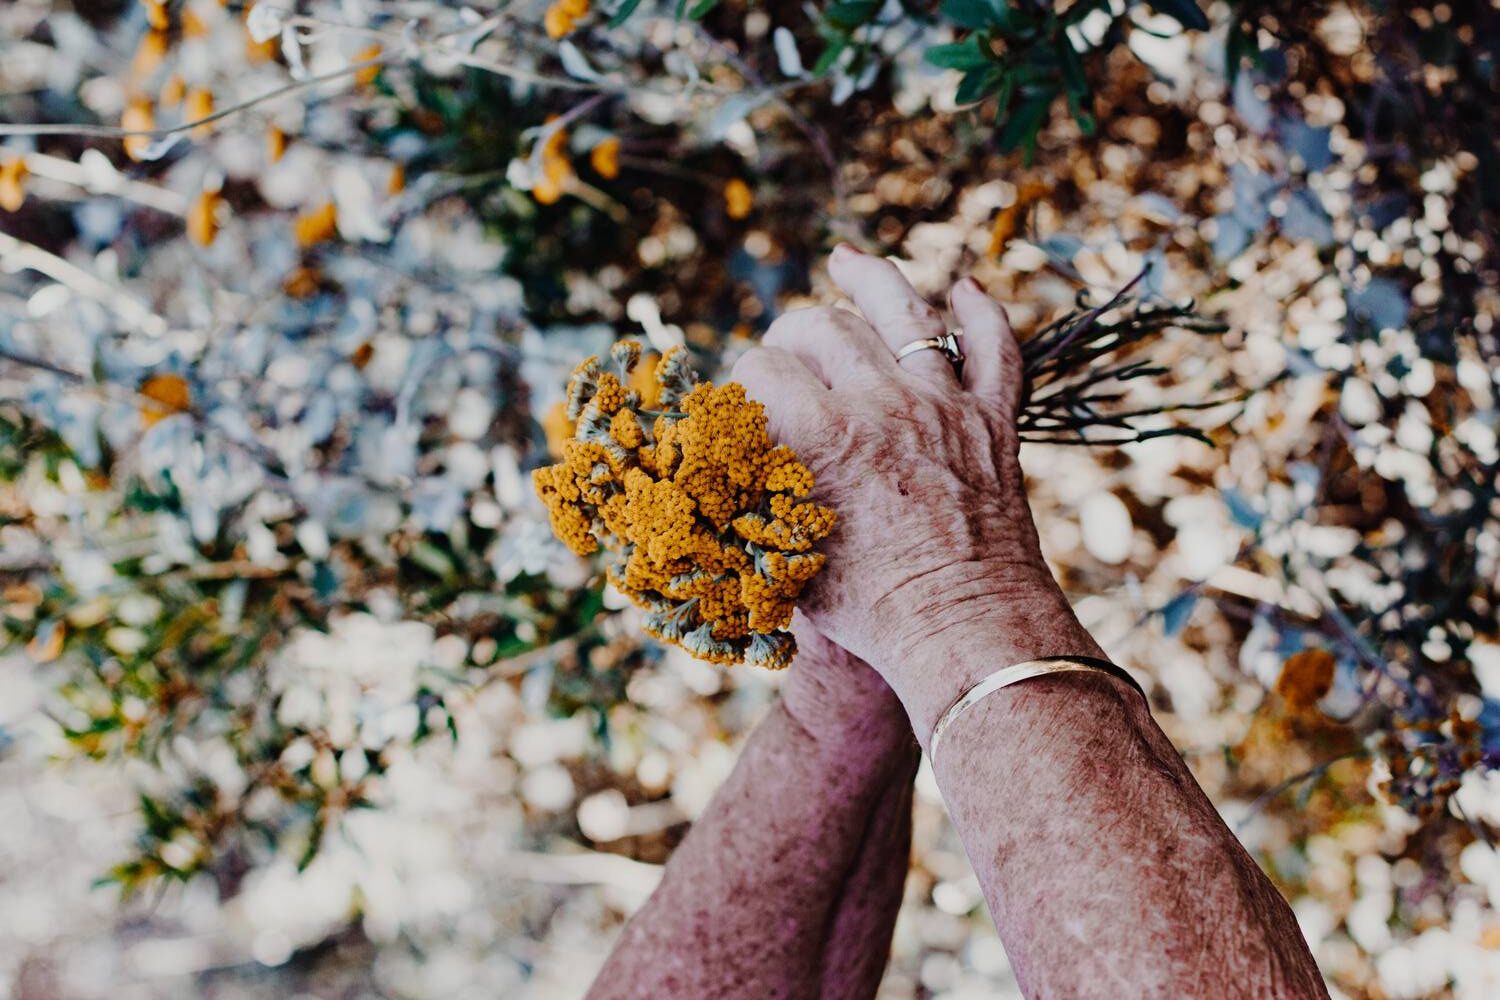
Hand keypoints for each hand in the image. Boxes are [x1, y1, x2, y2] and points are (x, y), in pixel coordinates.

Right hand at [733, 247, 1102, 733]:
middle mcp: (884, 403)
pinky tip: (965, 289)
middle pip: (823, 326)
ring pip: (906, 312)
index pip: (762, 369)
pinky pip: (996, 348)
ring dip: (871, 280)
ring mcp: (947, 404)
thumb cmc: (869, 611)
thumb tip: (713, 473)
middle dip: (791, 329)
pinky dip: (982, 314)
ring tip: (847, 260)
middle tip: (782, 347)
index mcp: (823, 436)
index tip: (738, 394)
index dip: (740, 378)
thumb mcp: (786, 555)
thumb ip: (751, 502)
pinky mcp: (996, 421)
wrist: (965, 631)